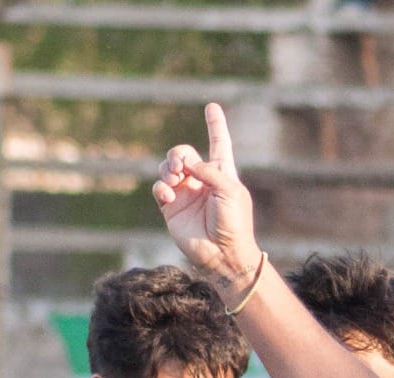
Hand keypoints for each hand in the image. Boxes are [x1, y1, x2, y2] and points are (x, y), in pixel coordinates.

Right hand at [153, 102, 261, 286]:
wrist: (223, 254)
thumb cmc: (234, 224)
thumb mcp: (230, 191)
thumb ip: (210, 171)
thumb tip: (187, 162)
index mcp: (223, 173)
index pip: (219, 143)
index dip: (215, 125)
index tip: (212, 106)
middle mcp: (203, 180)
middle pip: (183, 153)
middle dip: (178, 154)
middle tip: (181, 166)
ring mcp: (186, 193)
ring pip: (167, 167)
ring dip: (167, 168)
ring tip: (174, 179)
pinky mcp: (171, 207)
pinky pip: (159, 188)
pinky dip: (161, 187)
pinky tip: (169, 194)